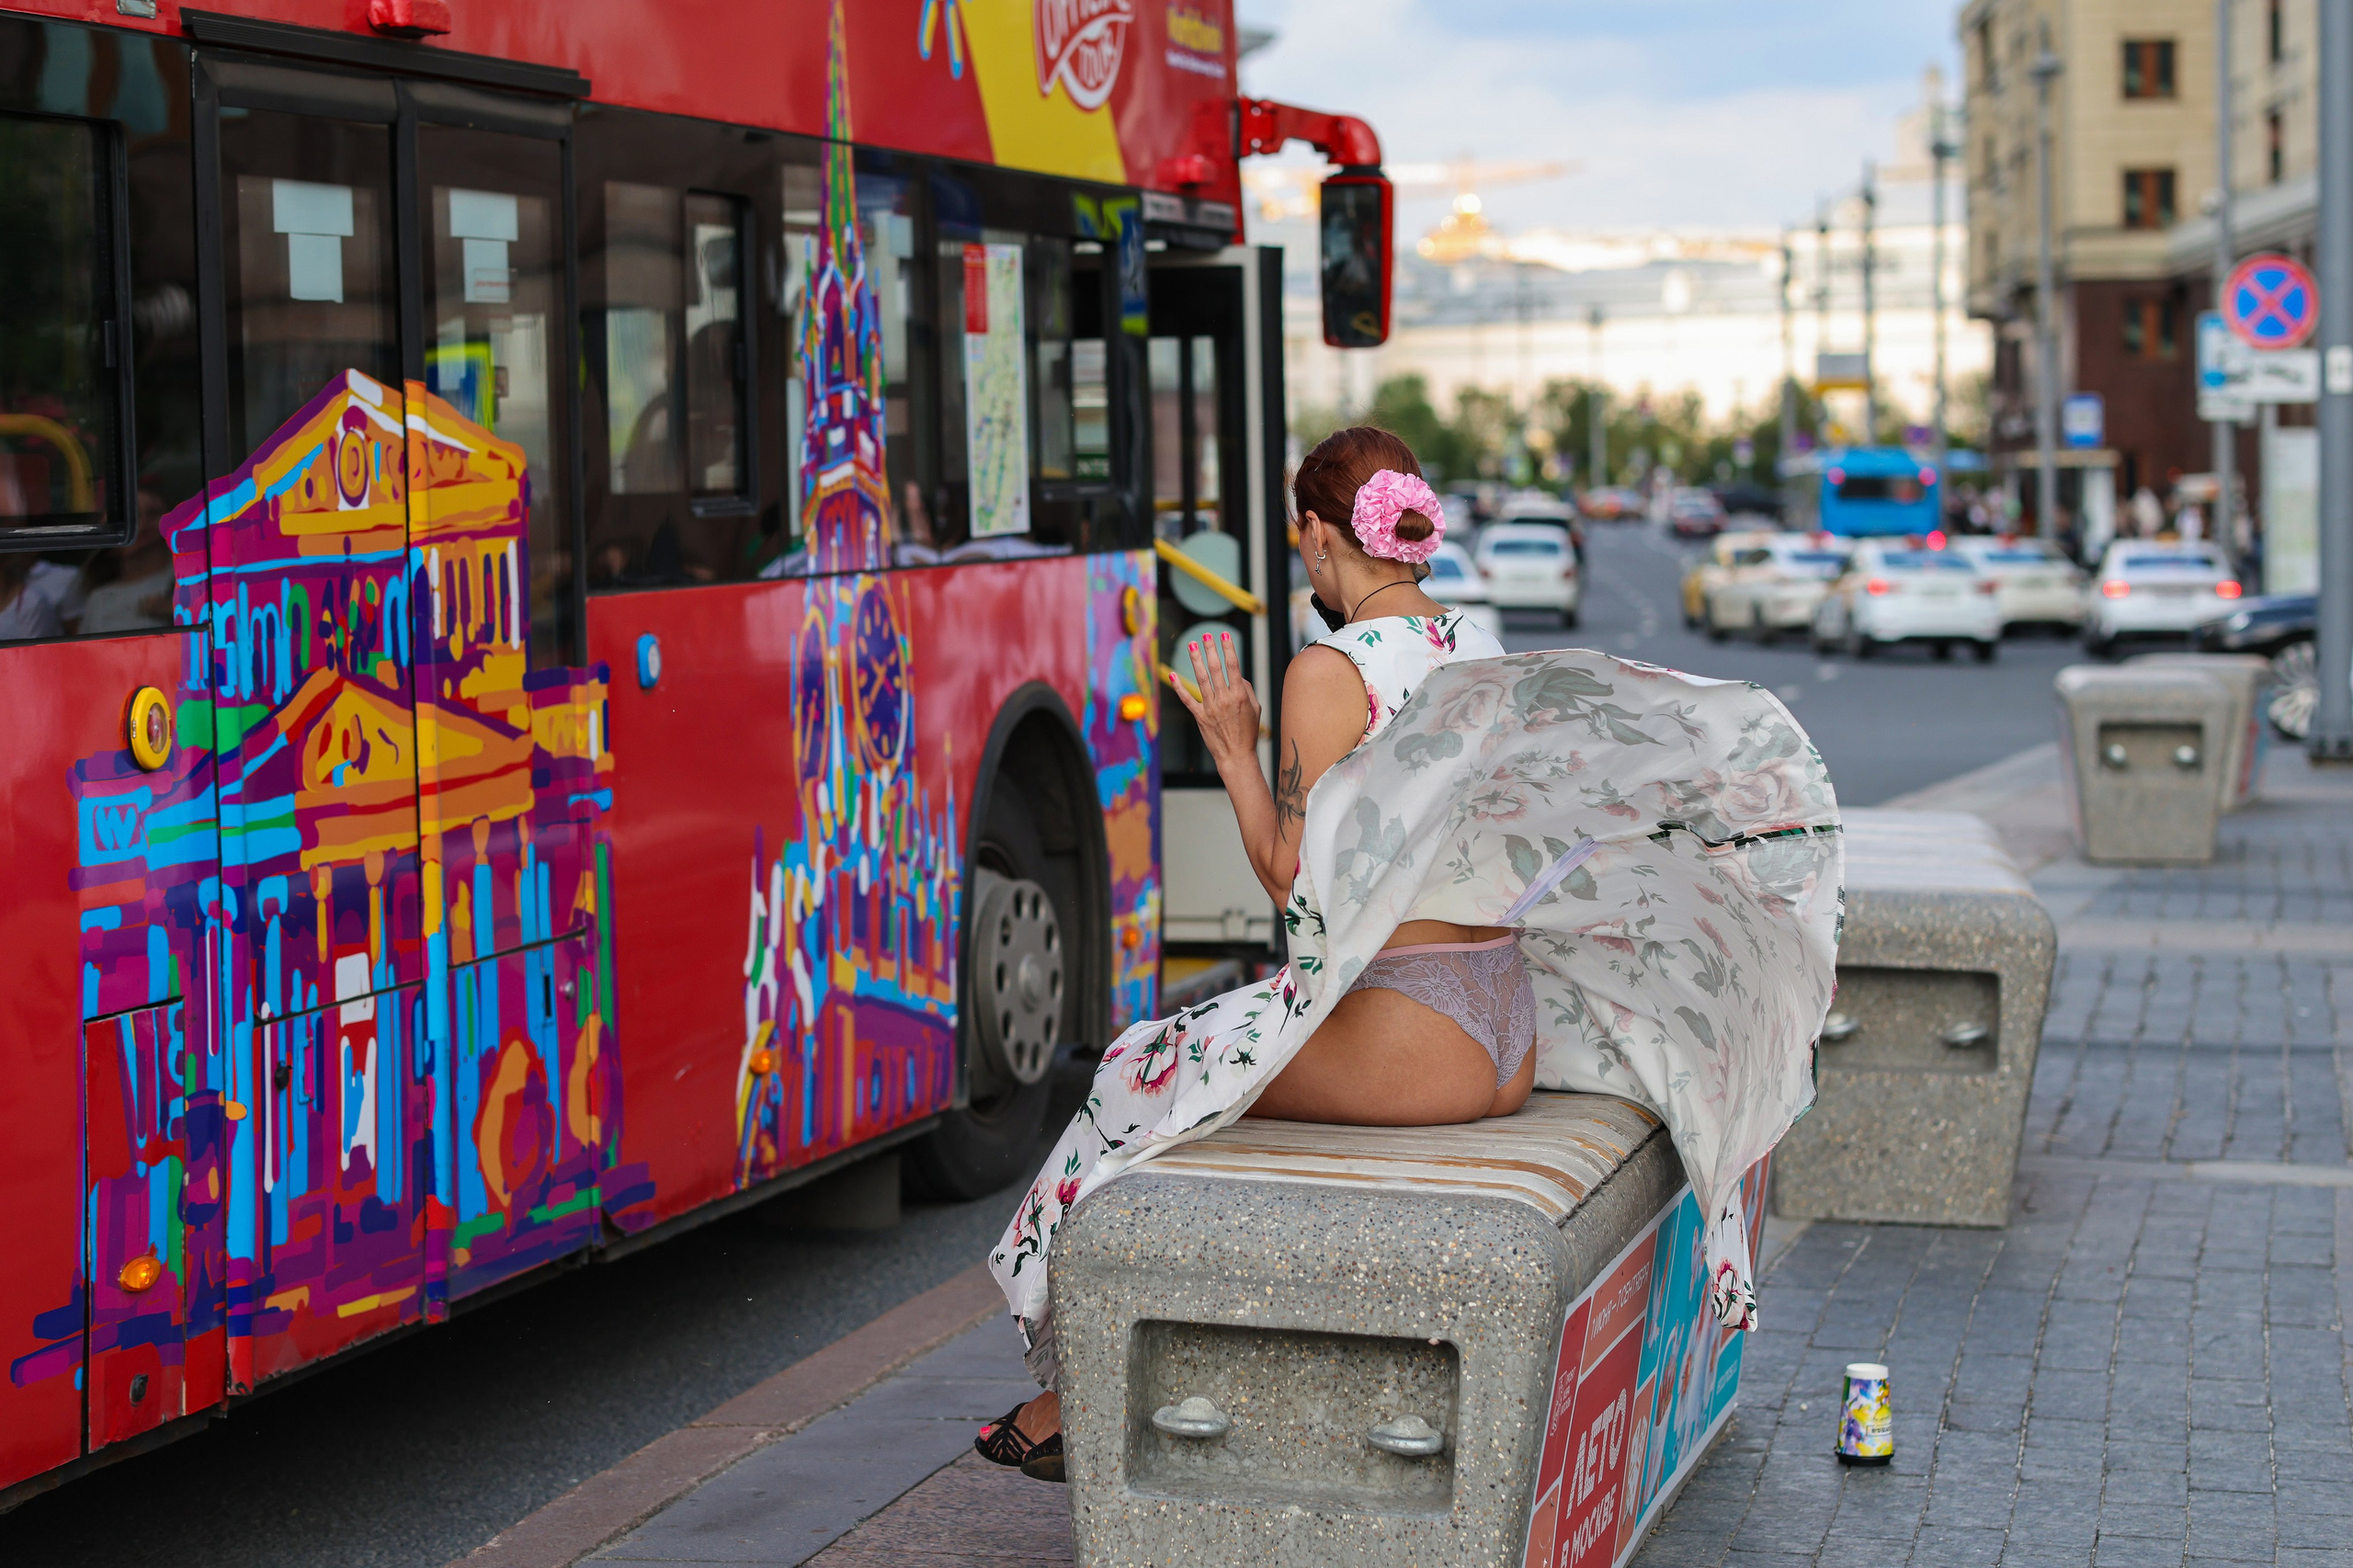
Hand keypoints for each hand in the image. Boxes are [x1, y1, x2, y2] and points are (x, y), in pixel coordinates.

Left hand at [1167, 631, 1260, 767]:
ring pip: (1201, 679)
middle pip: (1215, 669)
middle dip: (1210, 649)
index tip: (1224, 635)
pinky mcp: (1199, 717)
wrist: (1236, 755)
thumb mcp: (1255, 708)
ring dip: (1196, 661)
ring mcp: (1210, 708)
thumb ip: (1247, 689)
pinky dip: (1179, 687)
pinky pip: (1187, 699)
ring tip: (1192, 645)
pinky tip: (1173, 674)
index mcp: (1239, 695)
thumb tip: (1236, 675)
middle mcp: (1224, 699)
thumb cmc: (1248, 731)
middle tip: (1205, 634)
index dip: (1228, 649)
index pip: (1233, 666)